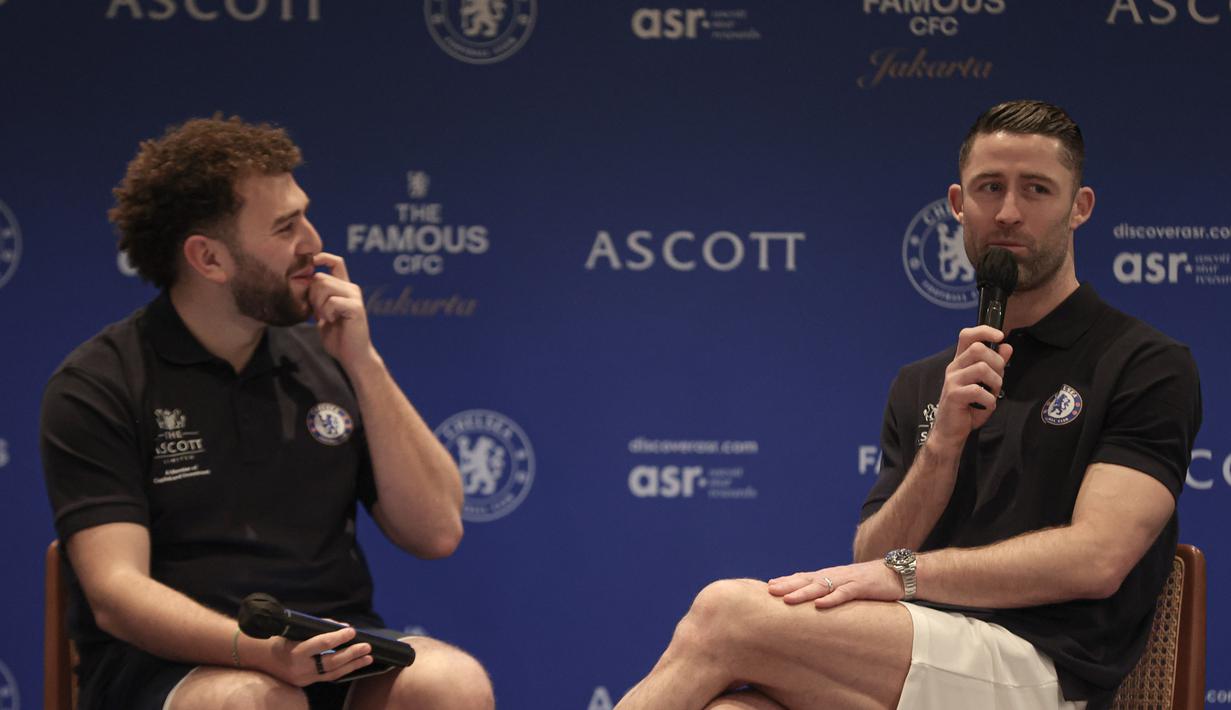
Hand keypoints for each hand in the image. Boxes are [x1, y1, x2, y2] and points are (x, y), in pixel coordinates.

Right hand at [261, 625, 374, 686]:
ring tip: (368, 658)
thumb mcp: (296, 629)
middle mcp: (299, 668)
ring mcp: (303, 678)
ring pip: (332, 674)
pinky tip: (354, 664)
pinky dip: (342, 670)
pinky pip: (327, 677)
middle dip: (351, 654)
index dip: (338, 637)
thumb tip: (343, 627)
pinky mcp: (305, 684)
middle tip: (367, 646)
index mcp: (295, 651)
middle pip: (330, 662)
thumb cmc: (281, 637)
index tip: (352, 631)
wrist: (262, 657)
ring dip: (352, 665)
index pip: (321, 644)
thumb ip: (319, 628)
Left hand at [308, 253, 374, 366]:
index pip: (335, 261)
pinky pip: (332, 301)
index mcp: (344, 288)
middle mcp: (351, 288)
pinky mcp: (356, 307)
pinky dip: (327, 313)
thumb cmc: (337, 338)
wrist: (353, 356)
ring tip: (326, 317)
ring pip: (324, 286)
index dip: (321, 258)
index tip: (309, 268)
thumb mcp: (322, 314)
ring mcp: (355, 296)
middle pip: (320, 277)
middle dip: (311, 296)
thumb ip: (316, 299)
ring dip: (318, 304)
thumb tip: (301, 285)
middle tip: (318, 313)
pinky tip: (332, 321)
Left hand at [767, 560, 905, 608]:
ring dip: (803, 593)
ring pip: (822, 586)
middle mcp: (835, 575)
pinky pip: (844, 594)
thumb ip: (832, 592)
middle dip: (788, 585)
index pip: (805, 577)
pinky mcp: (862, 587)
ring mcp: (848, 580)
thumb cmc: (870, 582)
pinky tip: (820, 605)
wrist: (897, 573)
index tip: (769, 586)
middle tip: (770, 590)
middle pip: (807, 580)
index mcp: (831, 576)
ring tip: (787, 599)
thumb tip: (816, 604)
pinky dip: (831, 599)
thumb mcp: (848, 587)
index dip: (787, 581)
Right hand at [927, 325, 1013, 451]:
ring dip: (995, 383)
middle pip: (978, 348)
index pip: (967, 335)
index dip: (984, 330)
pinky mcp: (953, 395)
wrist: (950, 431)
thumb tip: (1007, 346)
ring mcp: (952, 380)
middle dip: (997, 363)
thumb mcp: (986, 384)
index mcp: (961, 362)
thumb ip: (995, 365)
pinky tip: (985, 406)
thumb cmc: (968, 407)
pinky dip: (989, 401)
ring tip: (992, 394)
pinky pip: (979, 391)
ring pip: (982, 368)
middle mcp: (954, 367)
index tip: (1000, 335)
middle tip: (997, 380)